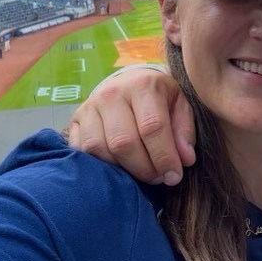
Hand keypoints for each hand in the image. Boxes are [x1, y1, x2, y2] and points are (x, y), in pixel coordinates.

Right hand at [67, 68, 195, 184]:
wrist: (129, 83)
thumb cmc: (160, 98)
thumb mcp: (181, 105)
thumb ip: (185, 131)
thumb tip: (186, 160)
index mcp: (144, 85)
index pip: (152, 127)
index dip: (164, 157)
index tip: (174, 176)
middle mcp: (113, 93)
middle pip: (124, 142)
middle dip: (144, 168)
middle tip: (158, 177)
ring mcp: (90, 106)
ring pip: (99, 149)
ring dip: (122, 169)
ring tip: (141, 173)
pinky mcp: (75, 120)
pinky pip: (81, 151)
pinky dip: (100, 165)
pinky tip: (119, 167)